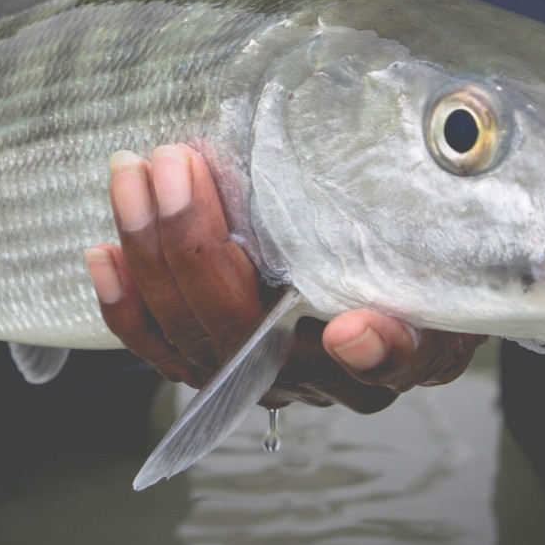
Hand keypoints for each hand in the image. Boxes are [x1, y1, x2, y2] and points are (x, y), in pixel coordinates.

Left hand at [85, 145, 486, 411]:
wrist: (378, 290)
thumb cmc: (411, 273)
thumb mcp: (440, 275)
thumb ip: (418, 303)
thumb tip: (359, 331)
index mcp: (380, 363)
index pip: (378, 367)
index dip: (367, 352)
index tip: (353, 330)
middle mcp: (307, 381)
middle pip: (243, 331)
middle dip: (195, 245)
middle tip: (175, 164)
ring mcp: (249, 374)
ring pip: (187, 332)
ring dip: (150, 252)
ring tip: (133, 177)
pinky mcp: (208, 361)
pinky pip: (157, 345)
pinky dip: (125, 301)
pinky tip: (104, 253)